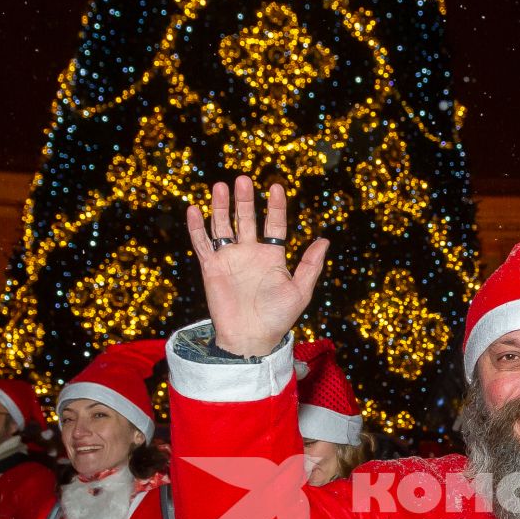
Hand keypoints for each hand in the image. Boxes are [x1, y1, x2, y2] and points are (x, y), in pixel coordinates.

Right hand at [186, 176, 330, 356]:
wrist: (250, 338)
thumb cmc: (277, 318)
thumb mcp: (300, 291)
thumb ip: (311, 265)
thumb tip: (324, 239)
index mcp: (273, 256)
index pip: (274, 224)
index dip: (276, 206)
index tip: (276, 186)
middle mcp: (250, 253)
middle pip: (247, 218)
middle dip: (245, 199)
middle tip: (243, 180)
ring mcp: (230, 258)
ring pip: (224, 225)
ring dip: (221, 207)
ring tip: (221, 187)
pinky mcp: (212, 268)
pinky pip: (202, 243)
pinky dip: (197, 227)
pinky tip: (195, 209)